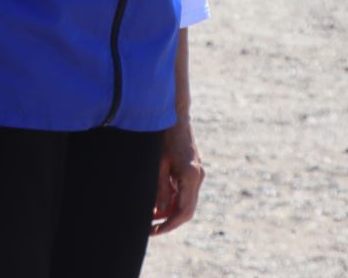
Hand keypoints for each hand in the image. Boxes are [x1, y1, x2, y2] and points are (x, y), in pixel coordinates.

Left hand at [150, 119, 203, 234]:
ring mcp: (197, 173)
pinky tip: (157, 202)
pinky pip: (184, 191)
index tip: (155, 231)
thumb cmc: (164, 136)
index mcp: (191, 176)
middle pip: (186, 210)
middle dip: (169, 221)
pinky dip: (172, 199)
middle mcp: (197, 177)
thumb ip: (160, 189)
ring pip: (185, 202)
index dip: (170, 225)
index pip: (184, 212)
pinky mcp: (192, 170)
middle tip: (150, 229)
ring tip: (149, 216)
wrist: (175, 115)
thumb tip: (159, 211)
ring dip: (169, 210)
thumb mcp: (158, 164)